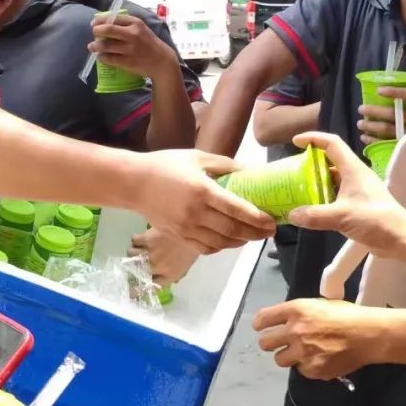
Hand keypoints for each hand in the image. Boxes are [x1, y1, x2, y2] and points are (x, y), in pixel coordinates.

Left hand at [90, 12, 175, 80]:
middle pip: (107, 30)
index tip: (94, 23)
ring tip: (92, 47)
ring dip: (95, 46)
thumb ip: (126, 24)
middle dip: (96, 31)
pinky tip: (101, 56)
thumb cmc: (149, 43)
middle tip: (94, 34)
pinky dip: (102, 57)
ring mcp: (130, 49)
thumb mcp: (141, 29)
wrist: (162, 62)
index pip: (113, 18)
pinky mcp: (128, 62)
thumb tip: (104, 23)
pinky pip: (109, 59)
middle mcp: (132, 34)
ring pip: (105, 45)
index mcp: (136, 23)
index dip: (100, 20)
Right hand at [130, 226, 199, 283]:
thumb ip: (173, 275)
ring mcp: (150, 253)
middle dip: (134, 264)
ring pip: (131, 253)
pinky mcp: (146, 239)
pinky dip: (137, 238)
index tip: (131, 288)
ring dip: (134, 250)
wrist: (193, 230)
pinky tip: (143, 236)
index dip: (138, 288)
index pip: (149, 286)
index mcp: (167, 276)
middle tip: (136, 258)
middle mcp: (156, 267)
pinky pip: (134, 240)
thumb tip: (167, 280)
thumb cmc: (191, 249)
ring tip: (139, 246)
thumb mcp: (184, 266)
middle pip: (135, 268)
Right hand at [135, 149, 275, 254]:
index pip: (237, 210)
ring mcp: (187, 228)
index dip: (258, 218)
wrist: (133, 183)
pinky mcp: (179, 236)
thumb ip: (225, 165)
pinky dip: (222, 247)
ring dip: (241, 242)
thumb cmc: (165, 165)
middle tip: (269, 232)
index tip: (272, 221)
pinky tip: (230, 241)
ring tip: (253, 236)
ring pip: (221, 243)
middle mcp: (196, 213)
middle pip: (233, 230)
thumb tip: (250, 170)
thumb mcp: (197, 157)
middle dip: (255, 233)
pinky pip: (206, 248)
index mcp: (203, 191)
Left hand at [253, 298, 380, 379]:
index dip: (260, 324)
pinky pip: (301, 370)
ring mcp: (303, 352)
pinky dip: (308, 366)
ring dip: (288, 356)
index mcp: (296, 310)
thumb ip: (299, 313)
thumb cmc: (347, 315)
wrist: (368, 335)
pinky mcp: (313, 369)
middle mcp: (294, 331)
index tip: (261, 328)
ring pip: (279, 360)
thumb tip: (284, 321)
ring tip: (302, 352)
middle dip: (270, 343)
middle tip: (280, 343)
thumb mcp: (319, 304)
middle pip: (265, 343)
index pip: (263, 319)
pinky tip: (321, 359)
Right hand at [288, 133, 405, 256]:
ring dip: (316, 182)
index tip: (295, 142)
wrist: (401, 239)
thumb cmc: (375, 220)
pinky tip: (312, 209)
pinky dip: (323, 198)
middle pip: (330, 160)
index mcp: (353, 169)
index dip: (313, 138)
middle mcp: (355, 175)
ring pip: (332, 179)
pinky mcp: (358, 204)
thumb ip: (314, 215)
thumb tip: (291, 214)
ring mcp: (357, 190)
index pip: (332, 143)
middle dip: (310, 163)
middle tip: (292, 171)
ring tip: (297, 190)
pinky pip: (336, 195)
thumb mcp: (341, 217)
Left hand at [357, 87, 405, 144]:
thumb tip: (382, 93)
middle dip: (374, 111)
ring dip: (371, 126)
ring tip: (360, 124)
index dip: (394, 92)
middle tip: (361, 109)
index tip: (379, 90)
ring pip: (387, 129)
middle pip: (393, 114)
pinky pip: (386, 143)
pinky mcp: (405, 147)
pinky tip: (364, 137)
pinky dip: (373, 140)